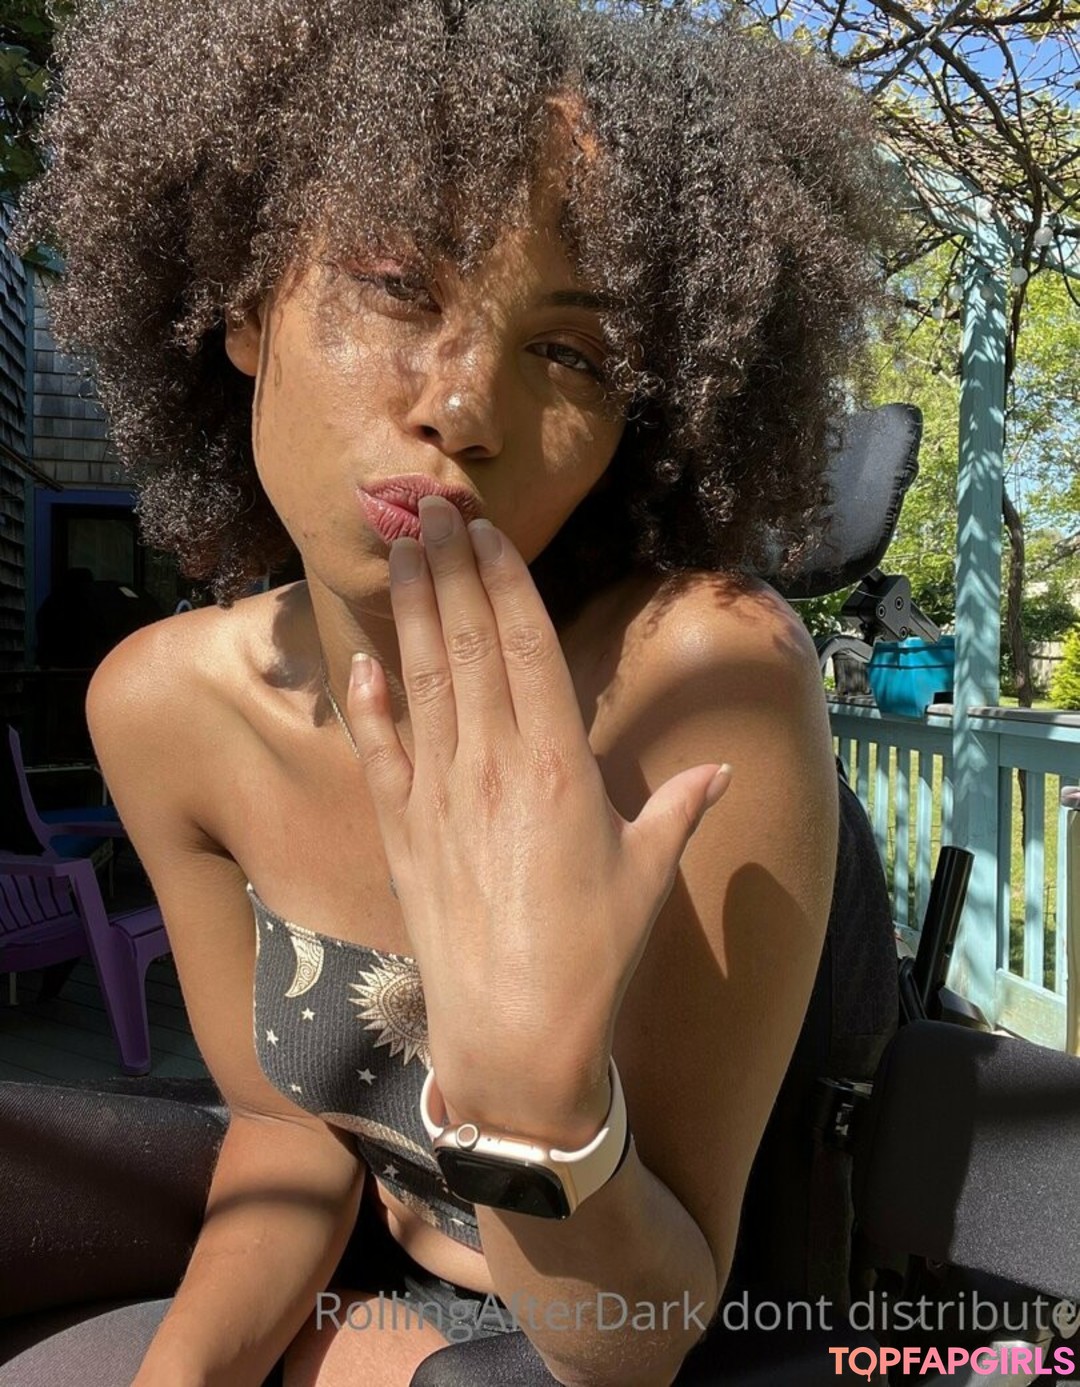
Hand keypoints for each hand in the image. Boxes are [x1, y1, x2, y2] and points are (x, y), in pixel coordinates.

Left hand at [344, 495, 729, 1134]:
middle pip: (465, 646)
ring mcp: (439, 796)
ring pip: (420, 682)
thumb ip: (677, 809)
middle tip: (427, 508)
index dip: (504, 583)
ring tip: (398, 553)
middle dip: (447, 570)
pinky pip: (381, 754)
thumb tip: (716, 768)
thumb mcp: (648, 874)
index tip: (487, 532)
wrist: (514, 1034)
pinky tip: (363, 662)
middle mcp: (492, 765)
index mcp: (557, 765)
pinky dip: (370, 705)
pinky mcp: (403, 833)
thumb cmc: (594, 955)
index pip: (526, 648)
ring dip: (408, 613)